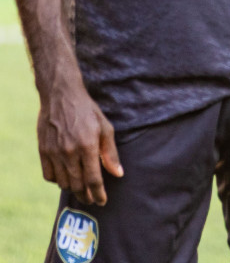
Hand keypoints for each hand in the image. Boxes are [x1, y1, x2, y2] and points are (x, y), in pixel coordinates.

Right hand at [37, 76, 121, 205]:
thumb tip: (118, 174)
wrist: (61, 96)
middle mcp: (69, 152)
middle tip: (92, 200)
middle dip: (86, 196)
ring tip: (81, 190)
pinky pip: (48, 175)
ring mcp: (54, 152)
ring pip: (63, 182)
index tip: (102, 202)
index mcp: (88, 146)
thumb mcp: (105, 128)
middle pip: (77, 184)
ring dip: (73, 189)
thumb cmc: (87, 111)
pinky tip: (66, 178)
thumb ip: (110, 153)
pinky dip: (57, 181)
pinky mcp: (43, 151)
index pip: (93, 179)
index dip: (98, 193)